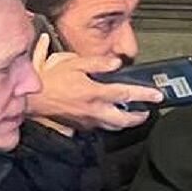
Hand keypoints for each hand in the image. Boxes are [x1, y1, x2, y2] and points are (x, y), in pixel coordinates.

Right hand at [27, 34, 162, 132]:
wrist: (33, 99)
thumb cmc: (52, 80)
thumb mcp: (74, 64)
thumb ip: (98, 63)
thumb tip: (116, 63)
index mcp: (95, 92)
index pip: (126, 94)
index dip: (145, 94)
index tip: (158, 95)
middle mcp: (94, 110)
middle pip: (125, 119)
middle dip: (140, 117)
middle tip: (147, 111)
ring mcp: (88, 121)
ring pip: (114, 126)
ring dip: (127, 122)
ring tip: (133, 115)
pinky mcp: (81, 126)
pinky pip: (101, 126)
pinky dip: (110, 122)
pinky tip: (112, 115)